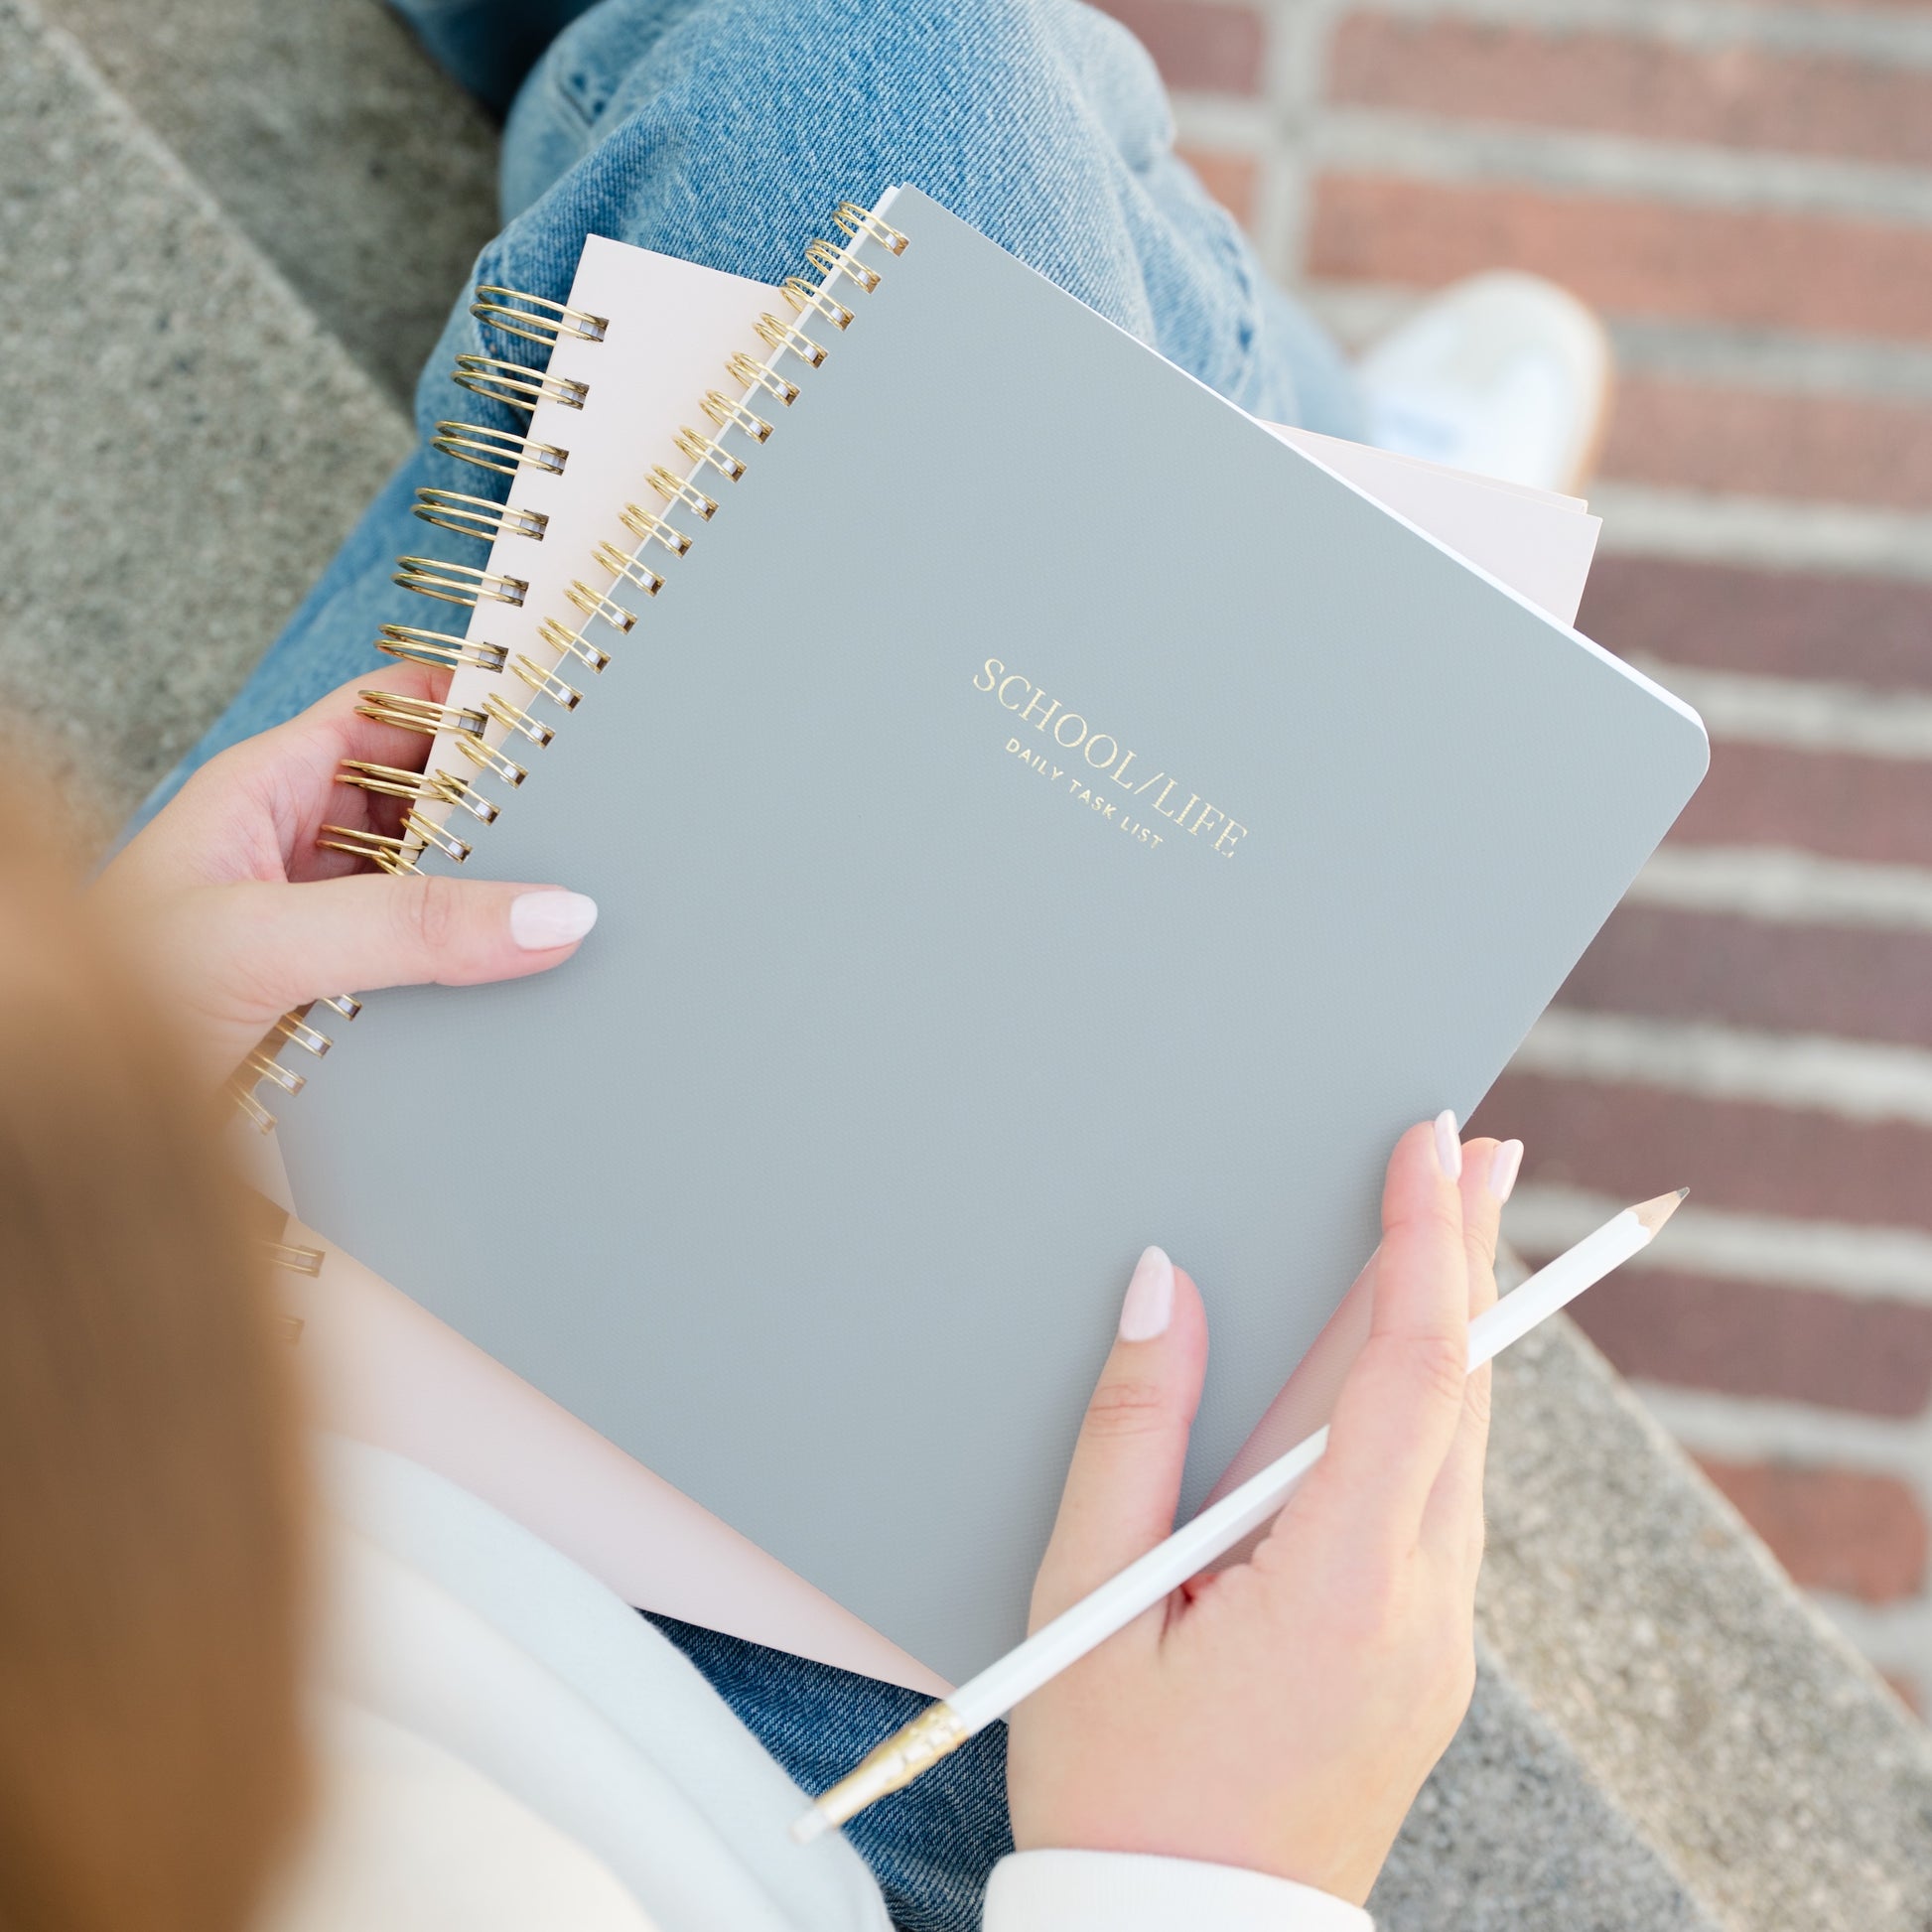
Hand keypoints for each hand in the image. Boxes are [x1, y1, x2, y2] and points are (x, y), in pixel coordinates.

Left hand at [98, 667, 594, 1087]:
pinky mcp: (335, 1005)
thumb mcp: (264, 944)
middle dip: (496, 816)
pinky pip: (423, 973)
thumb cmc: (98, 1006)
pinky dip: (468, 980)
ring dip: (485, 907)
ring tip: (557, 912)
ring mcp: (317, 929)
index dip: (467, 704)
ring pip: (430, 893)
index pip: (389, 712)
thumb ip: (406, 928)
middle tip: (580, 829)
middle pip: (426, 806)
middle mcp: (295, 853)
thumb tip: (543, 912)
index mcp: (264, 793)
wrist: (55, 1122)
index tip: (554, 715)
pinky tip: (509, 991)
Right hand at [1007, 1118, 1511, 1904]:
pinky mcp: (1425, 1651)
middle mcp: (1421, 1609)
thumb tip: (1162, 1287)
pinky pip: (1442, 1495)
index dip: (1423, 1245)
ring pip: (1464, 1442)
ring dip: (1457, 1321)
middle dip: (1466, 1254)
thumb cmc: (1119, 1791)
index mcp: (1338, 1594)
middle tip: (1474, 1145)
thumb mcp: (1089, 1606)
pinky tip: (1411, 1355)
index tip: (1425, 1148)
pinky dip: (1436, 1400)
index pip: (1409, 1377)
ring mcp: (1439, 1638)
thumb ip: (1132, 1433)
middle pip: (1462, 1392)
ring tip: (1453, 1217)